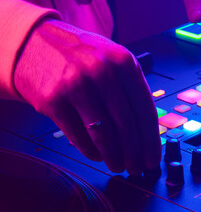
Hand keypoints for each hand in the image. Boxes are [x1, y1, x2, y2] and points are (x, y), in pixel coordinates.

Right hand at [14, 19, 160, 174]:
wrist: (36, 43)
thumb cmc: (80, 55)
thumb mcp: (112, 60)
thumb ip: (130, 89)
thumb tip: (146, 131)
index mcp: (123, 62)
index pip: (145, 110)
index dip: (151, 140)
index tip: (152, 158)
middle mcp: (102, 72)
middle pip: (127, 126)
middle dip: (135, 154)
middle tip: (137, 168)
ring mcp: (76, 86)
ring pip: (103, 135)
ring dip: (114, 157)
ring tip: (118, 166)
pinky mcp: (53, 100)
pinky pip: (78, 136)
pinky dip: (91, 151)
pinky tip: (97, 155)